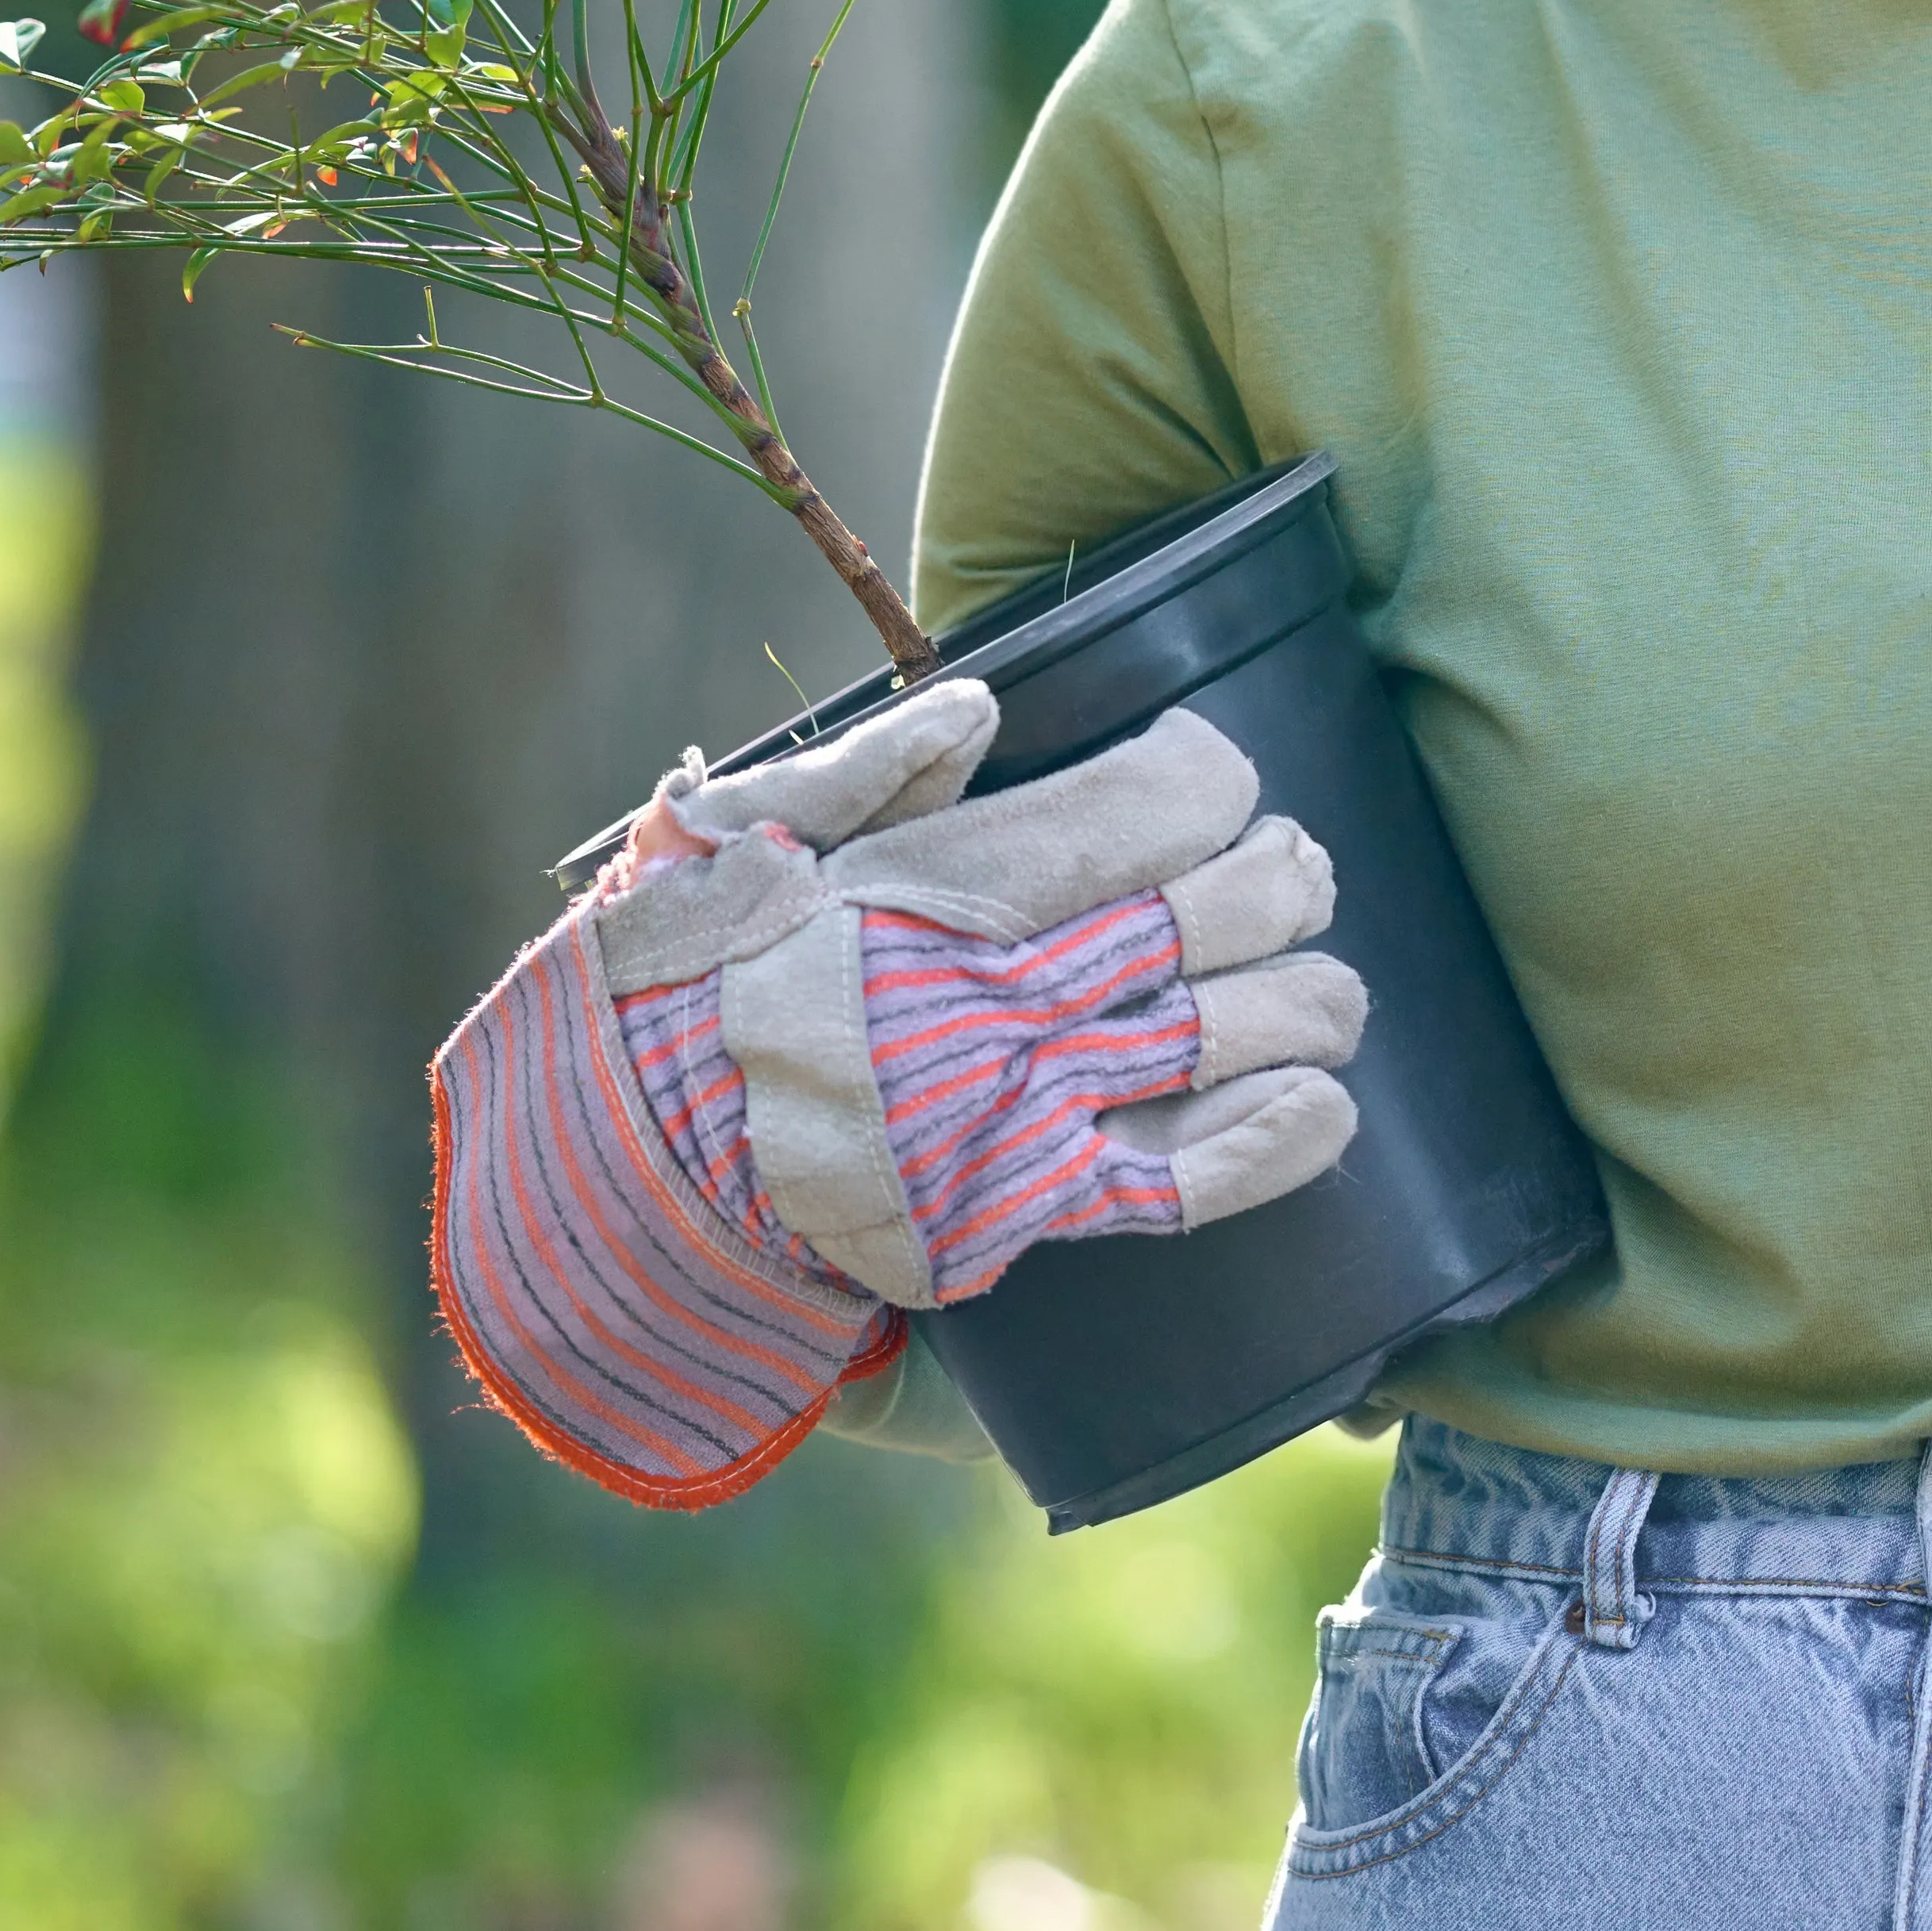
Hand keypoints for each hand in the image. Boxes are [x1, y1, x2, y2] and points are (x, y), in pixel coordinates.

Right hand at [429, 680, 1370, 1505]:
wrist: (603, 1193)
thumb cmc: (661, 999)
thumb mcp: (730, 849)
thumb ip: (861, 774)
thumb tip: (979, 714)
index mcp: (941, 883)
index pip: (1156, 800)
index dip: (1215, 781)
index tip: (1221, 780)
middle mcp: (1000, 990)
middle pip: (1223, 910)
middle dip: (1289, 884)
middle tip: (1295, 878)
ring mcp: (1018, 1106)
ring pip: (1228, 1033)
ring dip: (1312, 1005)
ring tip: (1328, 993)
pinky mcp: (1018, 1216)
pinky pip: (1181, 1180)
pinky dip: (1275, 1142)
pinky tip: (1327, 1109)